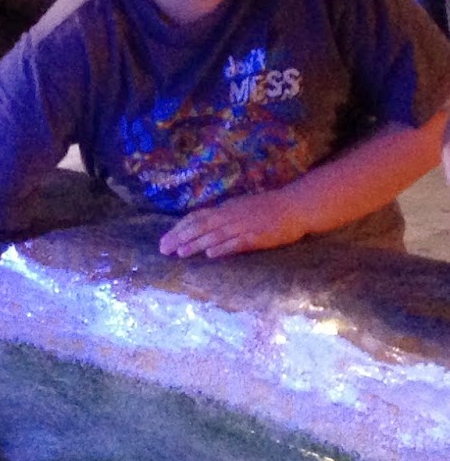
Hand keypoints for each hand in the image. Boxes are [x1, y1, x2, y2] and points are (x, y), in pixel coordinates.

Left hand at [158, 186, 309, 258]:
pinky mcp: (257, 237)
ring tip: (180, 252)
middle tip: (163, 249)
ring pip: (215, 235)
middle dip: (180, 237)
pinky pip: (238, 243)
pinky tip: (211, 254)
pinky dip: (223, 248)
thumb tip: (203, 222)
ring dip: (196, 244)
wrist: (295, 206)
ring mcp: (244, 226)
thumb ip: (223, 215)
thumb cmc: (268, 207)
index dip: (179, 228)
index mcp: (226, 208)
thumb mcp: (241, 206)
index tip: (165, 239)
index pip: (197, 217)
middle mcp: (231, 216)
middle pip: (200, 226)